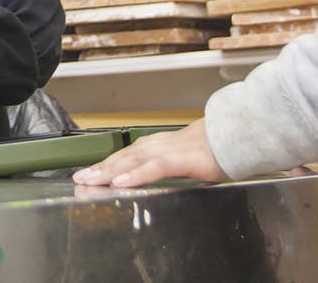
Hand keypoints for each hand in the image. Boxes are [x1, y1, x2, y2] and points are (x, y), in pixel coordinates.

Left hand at [71, 119, 226, 187]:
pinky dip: (134, 175)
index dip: (107, 163)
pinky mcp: (179, 159)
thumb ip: (172, 167)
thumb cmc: (217, 148)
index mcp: (160, 145)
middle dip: (100, 167)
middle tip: (80, 177)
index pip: (127, 155)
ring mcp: (168, 150)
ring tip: (91, 180)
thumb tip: (161, 177)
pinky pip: (152, 168)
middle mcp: (159, 145)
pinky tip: (119, 183)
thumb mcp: (188, 160)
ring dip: (109, 170)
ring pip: (132, 160)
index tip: (90, 172)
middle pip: (123, 156)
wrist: (236, 135)